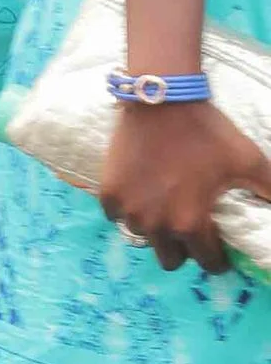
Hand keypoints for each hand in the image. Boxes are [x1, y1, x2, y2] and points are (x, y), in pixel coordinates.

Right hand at [98, 97, 270, 273]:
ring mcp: (128, 211)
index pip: (208, 263)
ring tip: (163, 203)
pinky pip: (117, 216)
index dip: (218, 258)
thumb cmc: (207, 132)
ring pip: (144, 236)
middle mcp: (156, 225)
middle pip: (171, 260)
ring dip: (155, 226)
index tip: (219, 245)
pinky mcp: (109, 194)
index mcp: (190, 224)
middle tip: (189, 225)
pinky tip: (139, 192)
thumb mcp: (248, 160)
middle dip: (183, 249)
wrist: (162, 100)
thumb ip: (270, 189)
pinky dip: (128, 209)